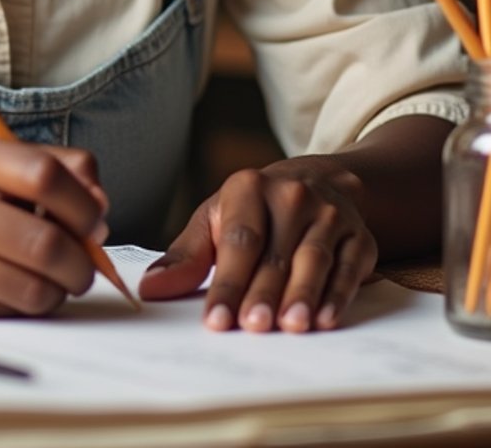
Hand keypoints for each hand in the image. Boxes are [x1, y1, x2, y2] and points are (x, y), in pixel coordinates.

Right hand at [0, 128, 108, 316]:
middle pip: (44, 240)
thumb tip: (101, 209)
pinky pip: (11, 305)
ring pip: (32, 284)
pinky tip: (24, 282)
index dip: (83, 203)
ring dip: (63, 286)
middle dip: (82, 260)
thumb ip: (58, 167)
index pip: (44, 175)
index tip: (95, 219)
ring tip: (59, 275)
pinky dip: (34, 299)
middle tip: (87, 263)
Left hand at [138, 156, 377, 332]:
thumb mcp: (216, 220)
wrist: (319, 182)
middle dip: (263, 293)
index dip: (228, 282)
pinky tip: (326, 320)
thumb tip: (150, 289)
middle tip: (253, 327)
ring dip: (302, 295)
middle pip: (275, 254)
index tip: (217, 320)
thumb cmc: (254, 211)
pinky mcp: (359, 236)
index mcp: (249, 187)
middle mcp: (292, 196)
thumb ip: (186, 256)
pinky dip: (339, 294)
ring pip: (313, 259)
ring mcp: (330, 214)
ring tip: (290, 327)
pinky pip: (349, 267)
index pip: (238, 240)